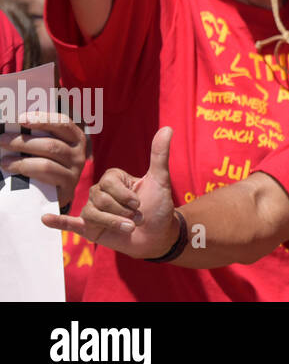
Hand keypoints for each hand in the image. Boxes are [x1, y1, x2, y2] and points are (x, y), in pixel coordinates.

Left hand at [0, 111, 85, 209]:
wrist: (54, 194)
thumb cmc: (47, 165)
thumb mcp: (46, 149)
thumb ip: (37, 137)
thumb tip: (13, 128)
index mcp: (75, 138)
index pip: (63, 123)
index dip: (44, 119)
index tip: (21, 118)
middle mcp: (79, 153)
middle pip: (51, 144)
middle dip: (23, 141)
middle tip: (2, 139)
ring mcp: (75, 171)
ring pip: (46, 163)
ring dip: (21, 160)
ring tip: (3, 160)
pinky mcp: (67, 187)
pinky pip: (45, 177)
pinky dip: (25, 170)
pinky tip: (11, 168)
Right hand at [42, 126, 179, 259]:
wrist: (157, 235)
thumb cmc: (158, 206)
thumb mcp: (160, 179)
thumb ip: (159, 155)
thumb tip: (168, 128)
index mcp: (113, 178)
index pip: (109, 182)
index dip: (125, 195)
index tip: (140, 202)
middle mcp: (99, 192)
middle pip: (100, 199)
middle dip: (122, 211)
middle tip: (136, 218)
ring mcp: (92, 210)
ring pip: (92, 213)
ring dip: (113, 222)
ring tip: (129, 227)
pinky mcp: (88, 228)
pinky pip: (69, 223)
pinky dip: (58, 221)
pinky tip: (45, 219)